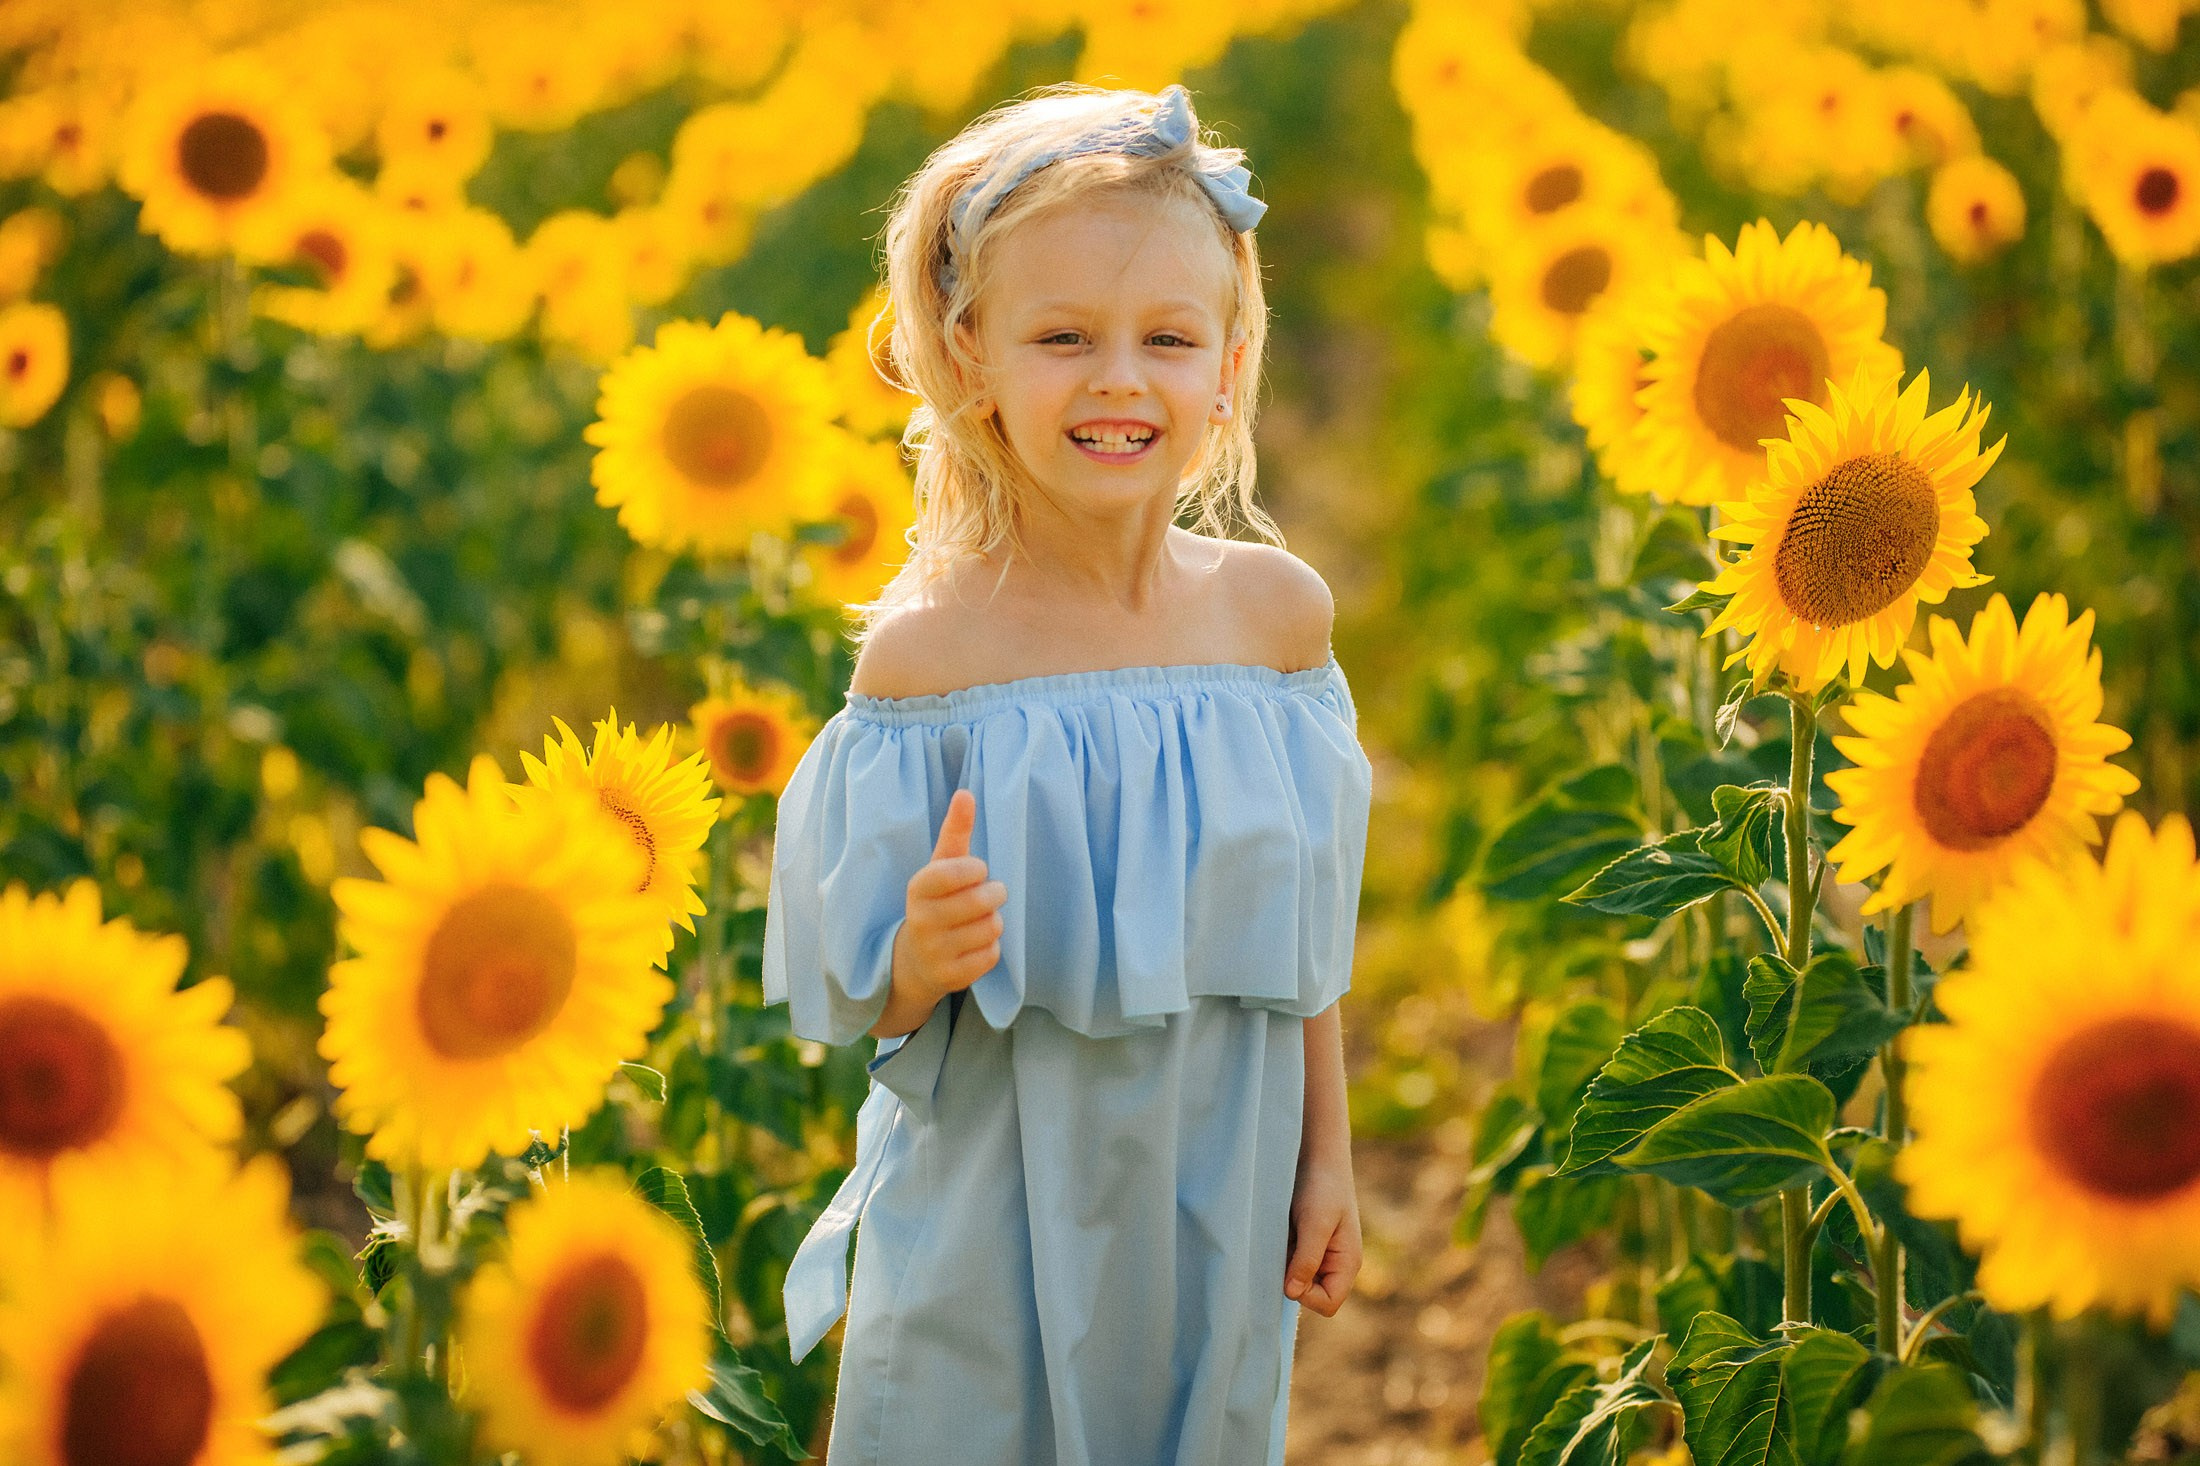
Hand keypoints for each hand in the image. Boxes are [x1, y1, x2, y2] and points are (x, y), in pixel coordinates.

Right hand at [897, 788, 1006, 1003]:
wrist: (914, 961)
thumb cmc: (936, 903)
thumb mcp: (940, 867)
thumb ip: (955, 831)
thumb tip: (965, 794)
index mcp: (918, 889)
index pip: (953, 871)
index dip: (975, 870)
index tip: (977, 871)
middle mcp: (921, 921)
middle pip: (983, 900)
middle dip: (994, 894)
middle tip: (988, 896)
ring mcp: (935, 952)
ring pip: (992, 927)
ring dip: (993, 922)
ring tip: (977, 921)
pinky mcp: (951, 977)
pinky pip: (992, 955)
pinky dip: (991, 948)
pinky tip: (973, 946)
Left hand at [1283, 1148, 1360, 1316]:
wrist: (1317, 1155)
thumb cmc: (1322, 1186)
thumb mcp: (1315, 1223)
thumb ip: (1306, 1259)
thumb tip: (1291, 1294)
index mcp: (1347, 1263)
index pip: (1328, 1303)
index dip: (1307, 1296)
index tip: (1289, 1270)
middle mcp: (1334, 1264)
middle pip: (1311, 1295)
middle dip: (1292, 1280)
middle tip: (1281, 1251)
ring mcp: (1319, 1255)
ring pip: (1296, 1279)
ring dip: (1283, 1265)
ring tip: (1280, 1238)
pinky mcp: (1303, 1244)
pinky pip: (1289, 1262)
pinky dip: (1279, 1254)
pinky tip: (1276, 1233)